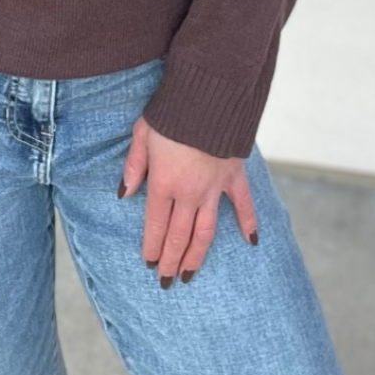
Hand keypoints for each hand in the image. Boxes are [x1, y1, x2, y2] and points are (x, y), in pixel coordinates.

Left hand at [120, 115, 258, 286]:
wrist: (207, 94)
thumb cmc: (170, 111)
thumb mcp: (142, 133)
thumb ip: (133, 166)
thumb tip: (123, 194)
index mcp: (163, 182)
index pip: (155, 226)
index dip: (152, 247)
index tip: (149, 263)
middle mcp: (188, 192)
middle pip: (179, 236)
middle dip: (171, 261)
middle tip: (166, 280)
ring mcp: (213, 187)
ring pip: (205, 231)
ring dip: (197, 255)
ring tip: (191, 274)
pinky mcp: (233, 176)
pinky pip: (243, 204)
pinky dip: (248, 223)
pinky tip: (251, 242)